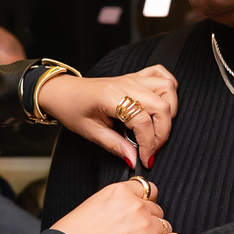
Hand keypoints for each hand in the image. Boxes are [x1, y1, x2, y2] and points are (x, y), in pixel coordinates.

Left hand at [37, 65, 176, 169]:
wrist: (63, 92)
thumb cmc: (72, 109)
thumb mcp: (90, 132)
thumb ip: (115, 145)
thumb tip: (134, 159)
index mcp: (112, 97)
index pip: (142, 121)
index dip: (148, 144)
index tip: (146, 159)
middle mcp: (126, 84)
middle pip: (161, 105)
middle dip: (162, 132)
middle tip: (152, 149)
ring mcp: (133, 78)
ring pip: (167, 88)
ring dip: (169, 110)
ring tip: (157, 128)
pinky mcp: (135, 77)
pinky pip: (161, 74)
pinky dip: (169, 87)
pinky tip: (162, 102)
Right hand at [50, 178, 180, 233]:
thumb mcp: (92, 204)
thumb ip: (116, 201)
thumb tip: (128, 205)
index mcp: (119, 191)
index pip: (146, 189)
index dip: (143, 200)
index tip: (138, 209)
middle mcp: (135, 205)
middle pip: (156, 208)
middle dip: (148, 218)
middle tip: (133, 230)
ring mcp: (146, 226)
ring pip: (165, 224)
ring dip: (156, 232)